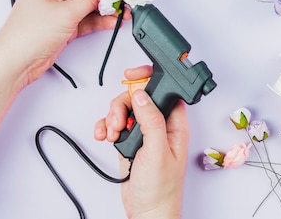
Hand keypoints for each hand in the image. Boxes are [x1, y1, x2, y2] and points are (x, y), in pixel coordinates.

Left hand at [0, 0, 127, 86]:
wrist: (16, 63)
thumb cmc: (28, 34)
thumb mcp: (66, 12)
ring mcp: (60, 10)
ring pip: (90, 4)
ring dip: (106, 8)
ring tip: (123, 11)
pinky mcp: (65, 26)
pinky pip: (87, 19)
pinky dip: (100, 20)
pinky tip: (113, 21)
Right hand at [95, 66, 188, 218]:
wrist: (147, 212)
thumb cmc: (162, 189)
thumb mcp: (157, 151)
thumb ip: (151, 120)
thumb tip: (142, 94)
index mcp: (174, 124)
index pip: (163, 90)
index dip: (148, 79)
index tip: (131, 76)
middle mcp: (160, 126)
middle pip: (138, 97)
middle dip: (123, 104)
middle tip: (120, 122)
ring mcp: (144, 133)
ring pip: (124, 109)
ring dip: (113, 117)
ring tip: (113, 134)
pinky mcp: (130, 142)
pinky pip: (115, 124)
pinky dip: (106, 127)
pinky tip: (105, 136)